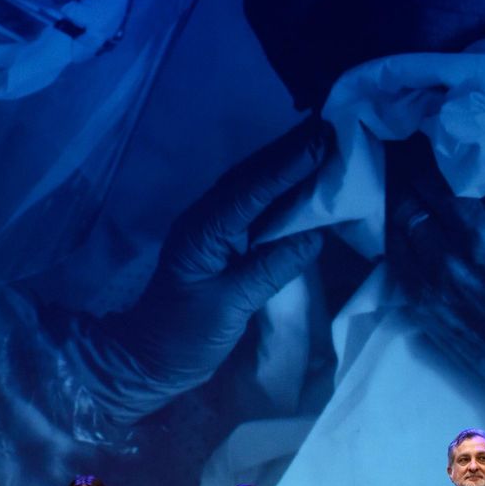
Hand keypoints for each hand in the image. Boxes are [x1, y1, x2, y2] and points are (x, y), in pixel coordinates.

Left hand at [95, 120, 328, 423]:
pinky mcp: (222, 242)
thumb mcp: (230, 308)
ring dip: (287, 164)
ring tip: (326, 142)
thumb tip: (314, 235)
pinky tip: (305, 182)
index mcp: (203, 232)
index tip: (323, 141)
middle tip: (334, 126)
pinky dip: (281, 190)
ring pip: (253, 186)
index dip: (288, 165)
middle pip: (251, 176)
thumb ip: (270, 269)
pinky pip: (254, 207)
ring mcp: (212, 229)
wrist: (150, 359)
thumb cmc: (183, 338)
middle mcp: (206, 219)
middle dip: (291, 151)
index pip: (251, 190)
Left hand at [385, 144, 484, 475]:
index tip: (438, 119)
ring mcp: (446, 272)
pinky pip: (396, 250)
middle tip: (405, 133)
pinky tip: (397, 212)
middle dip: (414, 153)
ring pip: (404, 210)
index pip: (471, 158)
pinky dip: (395, 225)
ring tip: (396, 168)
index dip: (448, 134)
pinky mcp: (424, 299)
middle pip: (428, 179)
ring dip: (398, 186)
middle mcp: (480, 241)